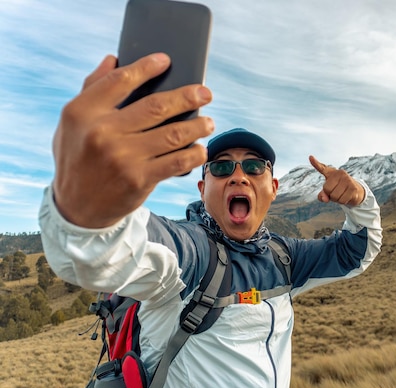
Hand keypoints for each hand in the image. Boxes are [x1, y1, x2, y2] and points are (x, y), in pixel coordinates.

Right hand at [52, 53, 213, 227]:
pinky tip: (200, 148)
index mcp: (83, 112)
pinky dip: (194, 154)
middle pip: (155, 106)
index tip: (166, 61)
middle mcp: (102, 132)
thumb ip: (92, 89)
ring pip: (173, 134)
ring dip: (197, 126)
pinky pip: (177, 162)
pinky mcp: (140, 179)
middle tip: (206, 93)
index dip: (146, 67)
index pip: (120, 80)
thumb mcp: (73, 123)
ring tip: (209, 122)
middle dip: (187, 97)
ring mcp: (123, 157)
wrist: (77, 206)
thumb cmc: (78, 156)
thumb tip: (114, 59)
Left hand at [309, 155, 364, 205]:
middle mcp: (340, 173)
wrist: (356, 192)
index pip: (322, 168)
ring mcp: (347, 179)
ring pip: (334, 196)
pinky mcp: (353, 187)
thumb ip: (322, 195)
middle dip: (330, 195)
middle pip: (327, 189)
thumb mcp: (328, 192)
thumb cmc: (338, 190)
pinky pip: (342, 200)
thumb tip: (325, 199)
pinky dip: (343, 202)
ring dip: (337, 200)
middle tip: (336, 192)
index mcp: (331, 172)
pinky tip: (347, 197)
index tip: (310, 157)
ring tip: (342, 194)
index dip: (315, 163)